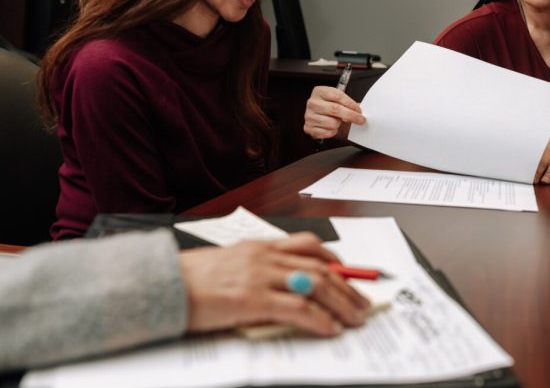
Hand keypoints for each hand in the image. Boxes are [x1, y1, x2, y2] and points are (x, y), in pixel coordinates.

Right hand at [179, 232, 370, 335]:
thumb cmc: (190, 278)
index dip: (336, 260)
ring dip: (342, 303)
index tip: (350, 273)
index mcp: (260, 246)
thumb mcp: (230, 264)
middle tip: (363, 302)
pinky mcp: (253, 300)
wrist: (161, 284)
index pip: (309, 246)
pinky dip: (319, 319)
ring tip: (355, 318)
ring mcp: (260, 277)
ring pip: (316, 284)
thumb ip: (257, 268)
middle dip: (348, 286)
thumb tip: (284, 285)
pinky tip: (330, 329)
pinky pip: (297, 308)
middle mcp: (265, 257)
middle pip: (321, 266)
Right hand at [304, 85, 365, 139]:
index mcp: (319, 91)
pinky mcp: (309, 128)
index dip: (351, 104)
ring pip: (332, 123)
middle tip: (360, 120)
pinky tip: (331, 127)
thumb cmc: (331, 107)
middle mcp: (312, 102)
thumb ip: (348, 103)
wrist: (321, 117)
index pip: (338, 96)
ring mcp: (309, 116)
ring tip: (337, 121)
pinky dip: (333, 132)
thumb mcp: (339, 100)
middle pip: (335, 109)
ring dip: (339, 124)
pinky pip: (328, 132)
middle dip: (351, 116)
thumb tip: (360, 111)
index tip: (359, 110)